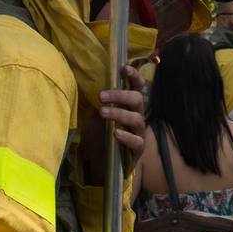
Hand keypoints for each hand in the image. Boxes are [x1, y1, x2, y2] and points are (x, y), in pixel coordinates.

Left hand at [81, 64, 147, 180]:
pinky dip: (126, 136)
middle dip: (120, 95)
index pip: (137, 87)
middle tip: (101, 96)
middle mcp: (137, 116)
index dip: (134, 76)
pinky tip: (115, 133)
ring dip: (119, 113)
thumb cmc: (99, 137)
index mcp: (128, 106)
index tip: (124, 68)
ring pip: (136, 119)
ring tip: (103, 112)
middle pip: (137, 99)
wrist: (100, 164)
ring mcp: (139, 133)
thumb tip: (93, 87)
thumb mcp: (93, 118)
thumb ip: (98, 104)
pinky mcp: (138, 150)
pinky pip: (136, 141)